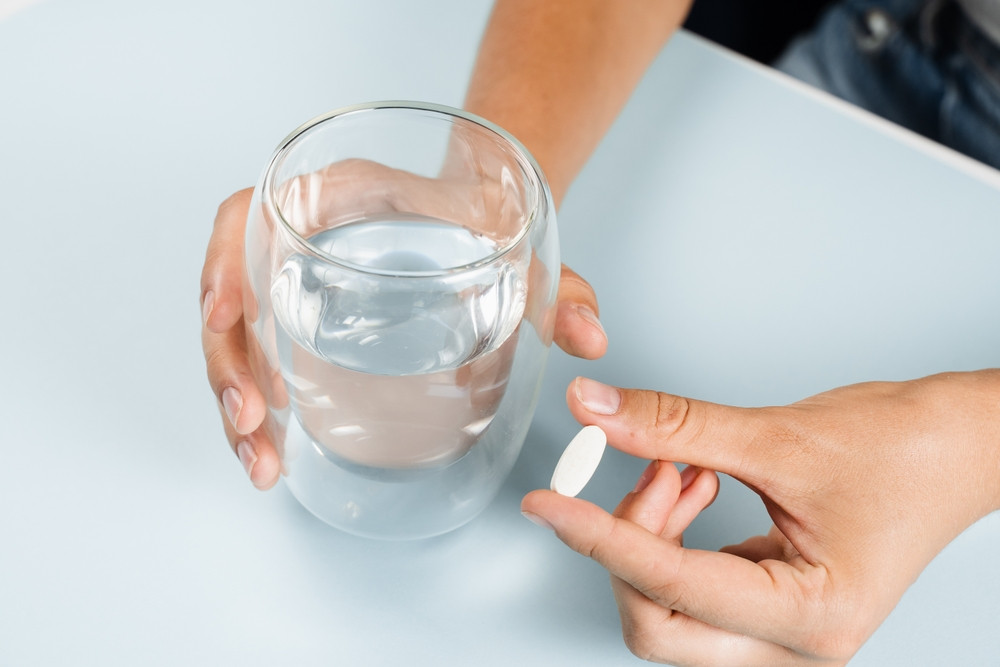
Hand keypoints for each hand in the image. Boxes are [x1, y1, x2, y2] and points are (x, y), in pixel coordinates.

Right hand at [200, 179, 607, 488]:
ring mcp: (291, 279)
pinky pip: (258, 355)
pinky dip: (256, 400)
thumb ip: (558, 288)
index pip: (247, 215)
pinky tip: (272, 445)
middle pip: (229, 292)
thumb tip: (592, 337)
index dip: (224, 262)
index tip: (223, 316)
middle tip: (252, 427)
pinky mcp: (300, 317)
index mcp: (331, 195)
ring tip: (260, 458)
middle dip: (228, 364)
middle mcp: (296, 237)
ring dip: (234, 397)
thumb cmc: (483, 218)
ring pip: (235, 335)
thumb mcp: (518, 246)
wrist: (475, 216)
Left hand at [522, 371, 999, 664]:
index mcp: (810, 616)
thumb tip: (597, 410)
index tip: (547, 506)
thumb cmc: (905, 448)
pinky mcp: (776, 602)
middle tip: (651, 472)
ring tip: (680, 467)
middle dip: (633, 543)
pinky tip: (692, 482)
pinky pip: (697, 588)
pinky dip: (677, 536)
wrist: (963, 446)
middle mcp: (796, 642)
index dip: (598, 537)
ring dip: (655, 536)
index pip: (672, 584)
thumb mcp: (779, 435)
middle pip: (661, 622)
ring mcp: (785, 629)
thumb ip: (676, 426)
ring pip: (672, 610)